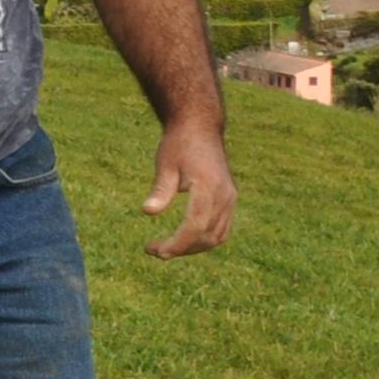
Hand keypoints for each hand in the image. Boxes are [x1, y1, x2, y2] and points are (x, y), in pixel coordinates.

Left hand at [143, 121, 236, 257]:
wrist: (200, 127)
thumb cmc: (179, 144)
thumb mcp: (165, 163)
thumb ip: (161, 189)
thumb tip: (148, 211)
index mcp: (209, 187)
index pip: (195, 226)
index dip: (177, 244)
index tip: (157, 251)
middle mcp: (225, 195)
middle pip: (206, 236)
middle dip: (181, 249)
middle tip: (154, 250)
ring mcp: (230, 198)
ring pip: (216, 236)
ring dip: (193, 248)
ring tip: (166, 248)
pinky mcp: (229, 199)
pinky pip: (221, 229)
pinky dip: (204, 239)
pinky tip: (183, 240)